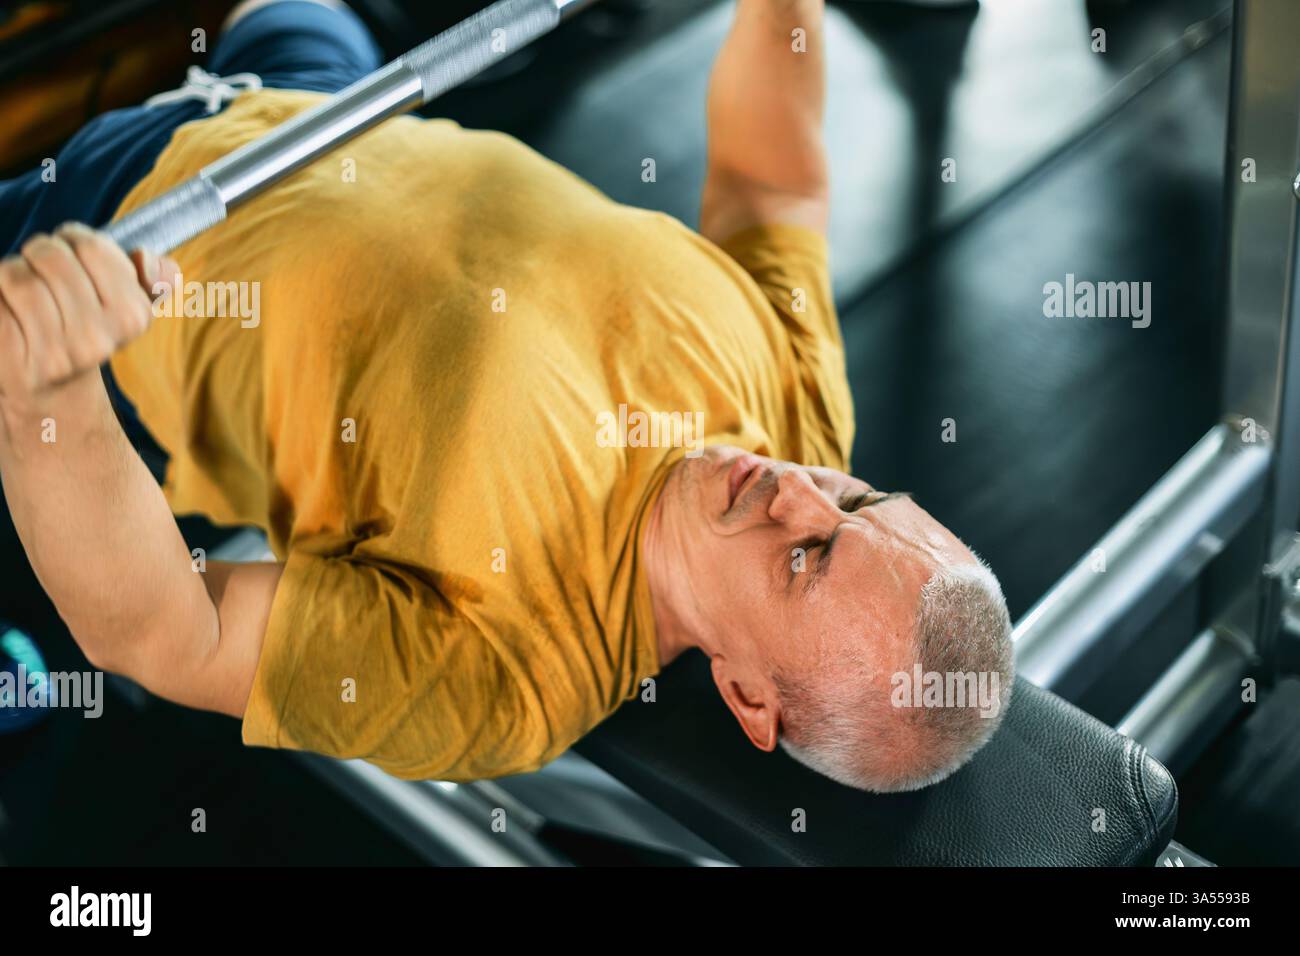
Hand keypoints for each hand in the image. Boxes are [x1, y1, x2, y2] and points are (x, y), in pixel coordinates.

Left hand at [0, 223, 177, 413]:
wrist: (55, 391)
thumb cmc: (85, 329)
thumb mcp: (128, 305)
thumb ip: (153, 277)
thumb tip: (146, 260)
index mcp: (131, 317)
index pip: (92, 245)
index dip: (72, 238)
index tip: (71, 254)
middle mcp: (96, 339)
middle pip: (50, 255)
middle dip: (37, 253)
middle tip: (41, 272)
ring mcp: (54, 353)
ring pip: (16, 276)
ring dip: (10, 273)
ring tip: (20, 293)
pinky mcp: (13, 359)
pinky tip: (8, 312)